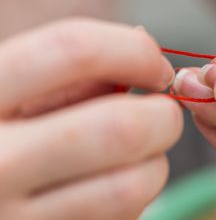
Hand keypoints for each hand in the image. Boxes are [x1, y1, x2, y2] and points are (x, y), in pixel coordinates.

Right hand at [0, 19, 182, 219]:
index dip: (135, 50)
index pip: (75, 49)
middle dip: (164, 116)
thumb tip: (145, 49)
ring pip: (132, 186)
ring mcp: (19, 219)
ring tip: (136, 155)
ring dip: (153, 164)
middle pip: (122, 127)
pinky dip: (134, 198)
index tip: (158, 69)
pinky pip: (123, 219)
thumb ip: (75, 71)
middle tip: (162, 115)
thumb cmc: (5, 134)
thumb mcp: (17, 92)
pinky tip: (112, 185)